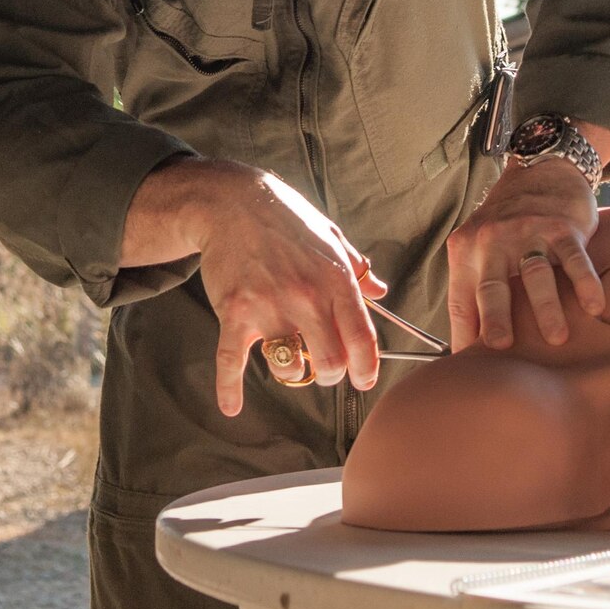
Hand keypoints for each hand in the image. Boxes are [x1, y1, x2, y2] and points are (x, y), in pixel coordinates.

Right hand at [135, 160, 385, 416]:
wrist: (233, 202)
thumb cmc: (286, 219)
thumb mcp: (331, 238)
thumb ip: (356, 269)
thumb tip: (380, 291)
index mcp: (336, 280)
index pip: (362, 339)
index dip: (367, 369)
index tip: (364, 380)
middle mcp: (307, 297)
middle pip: (331, 361)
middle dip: (331, 374)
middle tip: (325, 370)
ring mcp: (270, 307)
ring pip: (289, 367)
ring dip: (290, 372)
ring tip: (288, 359)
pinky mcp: (235, 313)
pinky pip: (232, 362)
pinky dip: (230, 388)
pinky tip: (232, 406)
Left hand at [447, 158, 603, 351]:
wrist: (541, 171)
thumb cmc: (508, 223)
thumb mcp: (479, 245)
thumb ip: (474, 285)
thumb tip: (468, 344)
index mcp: (466, 249)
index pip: (462, 300)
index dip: (464, 335)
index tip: (470, 367)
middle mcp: (492, 240)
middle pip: (492, 285)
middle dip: (496, 318)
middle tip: (501, 349)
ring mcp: (528, 232)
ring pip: (535, 274)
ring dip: (546, 307)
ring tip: (557, 338)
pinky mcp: (561, 226)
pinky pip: (573, 258)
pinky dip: (584, 282)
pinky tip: (594, 306)